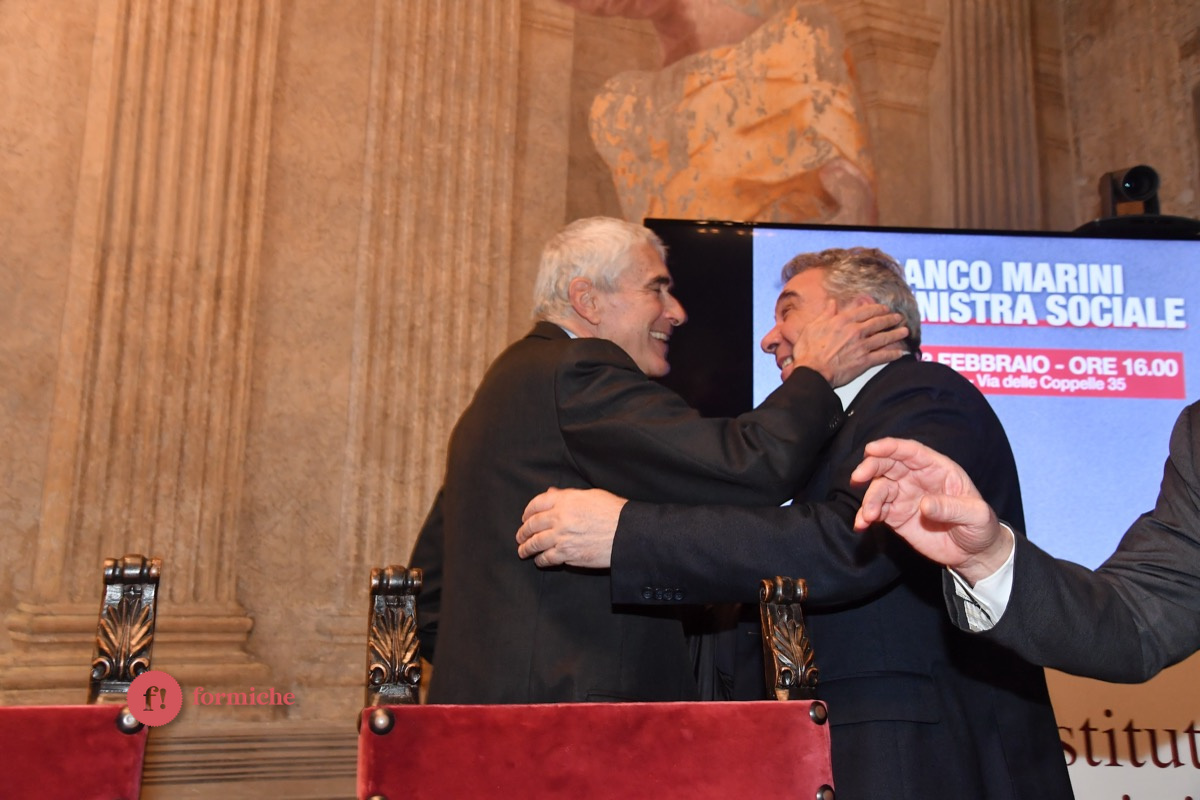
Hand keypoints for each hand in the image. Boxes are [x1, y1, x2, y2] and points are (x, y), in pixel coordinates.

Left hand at [516, 487, 627, 568]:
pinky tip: (540, 561)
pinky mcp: (567, 554)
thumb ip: (568, 496)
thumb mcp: (591, 496)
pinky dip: (541, 560)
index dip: (528, 511)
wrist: (626, 534)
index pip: (537, 503)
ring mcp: (562, 537)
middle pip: (533, 525)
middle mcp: (560, 518)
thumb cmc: (614, 512)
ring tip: (523, 551)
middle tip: (520, 536)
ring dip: (526, 548)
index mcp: (565, 500)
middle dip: (523, 532)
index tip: (525, 517)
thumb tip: (552, 493)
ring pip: (535, 543)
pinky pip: (547, 558)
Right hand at [788, 301, 907, 386]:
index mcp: (842, 321)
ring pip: (884, 338)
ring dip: (896, 334)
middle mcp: (855, 331)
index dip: (877, 309)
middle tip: (898, 318)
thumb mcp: (813, 327)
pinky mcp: (864, 361)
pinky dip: (893, 354)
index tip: (884, 308)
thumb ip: (825, 314)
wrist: (812, 371)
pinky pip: (883, 356)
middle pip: (878, 323)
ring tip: (905, 331)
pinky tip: (901, 352)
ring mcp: (861, 346)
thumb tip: (832, 302)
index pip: (865, 311)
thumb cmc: (808, 351)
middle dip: (890, 319)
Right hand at [850, 438, 1010, 584]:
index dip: (891, 447)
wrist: (974, 553)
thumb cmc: (980, 526)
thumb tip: (924, 505)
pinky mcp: (896, 517)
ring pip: (879, 489)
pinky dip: (865, 516)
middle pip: (888, 465)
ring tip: (868, 515)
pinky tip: (861, 524)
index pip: (911, 452)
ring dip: (869, 499)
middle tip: (858, 477)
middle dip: (871, 468)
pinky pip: (876, 511)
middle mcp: (917, 479)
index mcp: (937, 469)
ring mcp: (904, 497)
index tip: (872, 449)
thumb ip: (951, 508)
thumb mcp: (976, 515)